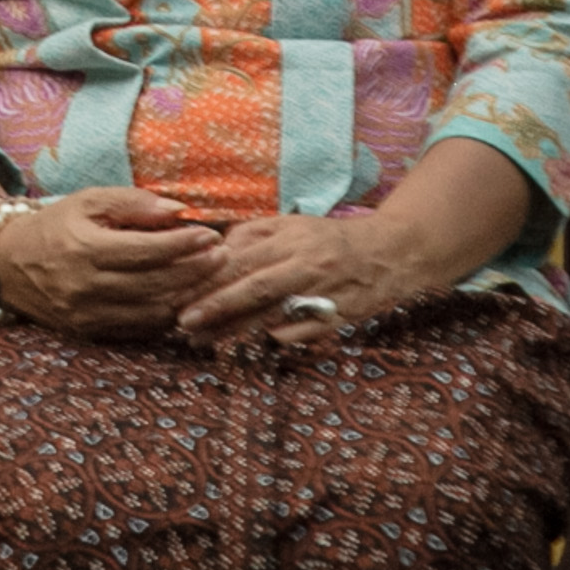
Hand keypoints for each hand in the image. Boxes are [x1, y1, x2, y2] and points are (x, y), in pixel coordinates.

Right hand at [0, 187, 223, 339]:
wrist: (8, 264)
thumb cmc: (55, 226)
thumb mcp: (87, 201)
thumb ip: (132, 202)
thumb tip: (178, 210)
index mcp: (83, 247)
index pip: (146, 250)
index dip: (183, 244)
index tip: (210, 235)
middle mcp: (86, 285)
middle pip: (155, 283)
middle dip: (196, 271)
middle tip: (223, 256)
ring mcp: (88, 313)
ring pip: (153, 311)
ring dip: (189, 296)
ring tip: (212, 278)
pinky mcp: (91, 333)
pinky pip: (141, 329)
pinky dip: (168, 315)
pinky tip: (186, 299)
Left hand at [178, 212, 445, 344]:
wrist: (392, 252)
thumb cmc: (330, 239)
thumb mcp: (291, 224)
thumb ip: (252, 234)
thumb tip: (214, 250)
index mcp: (290, 239)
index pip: (241, 259)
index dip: (208, 277)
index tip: (178, 290)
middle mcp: (305, 265)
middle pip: (254, 288)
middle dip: (216, 307)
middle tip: (183, 322)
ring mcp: (324, 293)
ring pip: (275, 314)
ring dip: (237, 329)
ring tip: (204, 340)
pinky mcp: (340, 317)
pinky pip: (305, 331)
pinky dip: (281, 337)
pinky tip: (255, 345)